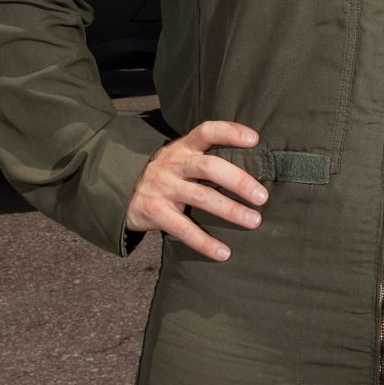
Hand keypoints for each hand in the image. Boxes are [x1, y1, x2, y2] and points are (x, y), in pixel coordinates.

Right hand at [125, 120, 267, 261]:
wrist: (121, 190)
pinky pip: (183, 229)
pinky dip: (205, 242)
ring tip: (254, 221)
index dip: (230, 132)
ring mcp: (164, 187)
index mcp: (183, 147)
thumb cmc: (166, 173)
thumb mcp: (180, 156)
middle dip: (238, 181)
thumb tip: (252, 168)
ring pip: (201, 197)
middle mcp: (174, 164)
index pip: (207, 132)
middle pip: (209, 166)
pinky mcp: (156, 212)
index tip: (255, 139)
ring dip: (230, 210)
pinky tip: (223, 253)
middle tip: (262, 196)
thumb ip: (206, 158)